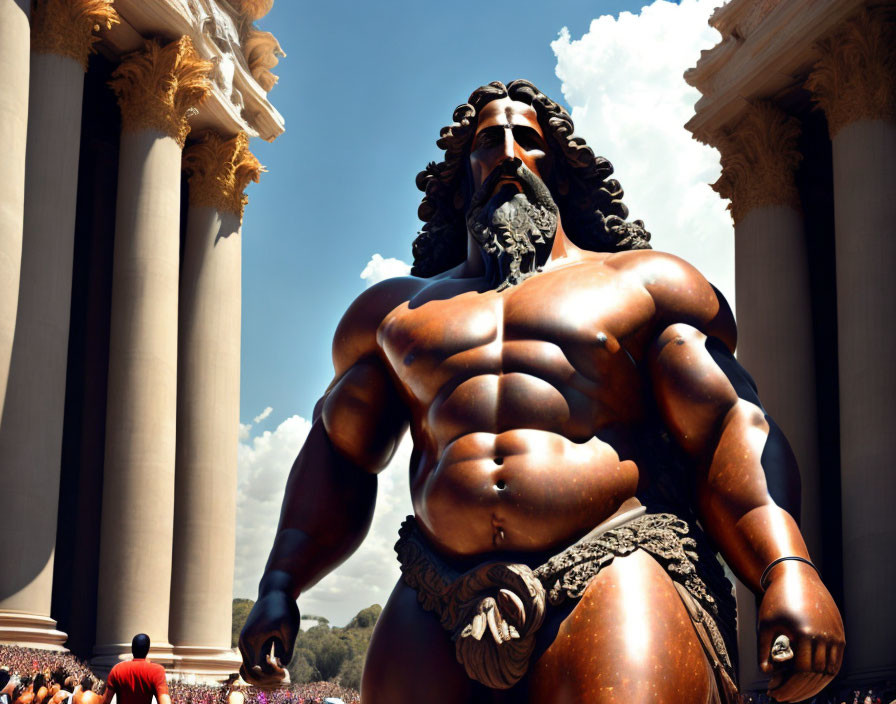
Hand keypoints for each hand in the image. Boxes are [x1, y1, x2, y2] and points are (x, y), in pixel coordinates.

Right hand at [238, 590, 299, 687]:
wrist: (276, 589)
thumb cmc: (284, 607)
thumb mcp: (290, 628)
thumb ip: (287, 649)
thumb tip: (282, 666)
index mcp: (249, 642)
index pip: (254, 671)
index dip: (269, 676)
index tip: (284, 670)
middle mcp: (245, 644)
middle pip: (251, 673)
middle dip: (267, 677)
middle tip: (285, 672)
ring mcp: (248, 642)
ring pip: (254, 667)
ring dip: (267, 671)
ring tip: (284, 664)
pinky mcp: (254, 640)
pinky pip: (257, 659)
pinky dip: (267, 663)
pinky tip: (281, 658)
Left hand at [757, 560, 844, 701]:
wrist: (796, 576)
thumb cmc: (776, 599)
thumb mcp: (765, 624)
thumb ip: (763, 651)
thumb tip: (767, 674)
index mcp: (804, 633)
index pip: (800, 672)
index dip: (787, 687)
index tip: (773, 693)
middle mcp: (824, 636)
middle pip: (815, 675)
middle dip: (797, 690)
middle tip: (781, 697)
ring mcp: (836, 635)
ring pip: (829, 671)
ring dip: (812, 685)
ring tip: (794, 691)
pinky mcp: (840, 633)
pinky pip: (835, 661)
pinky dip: (824, 674)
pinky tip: (808, 680)